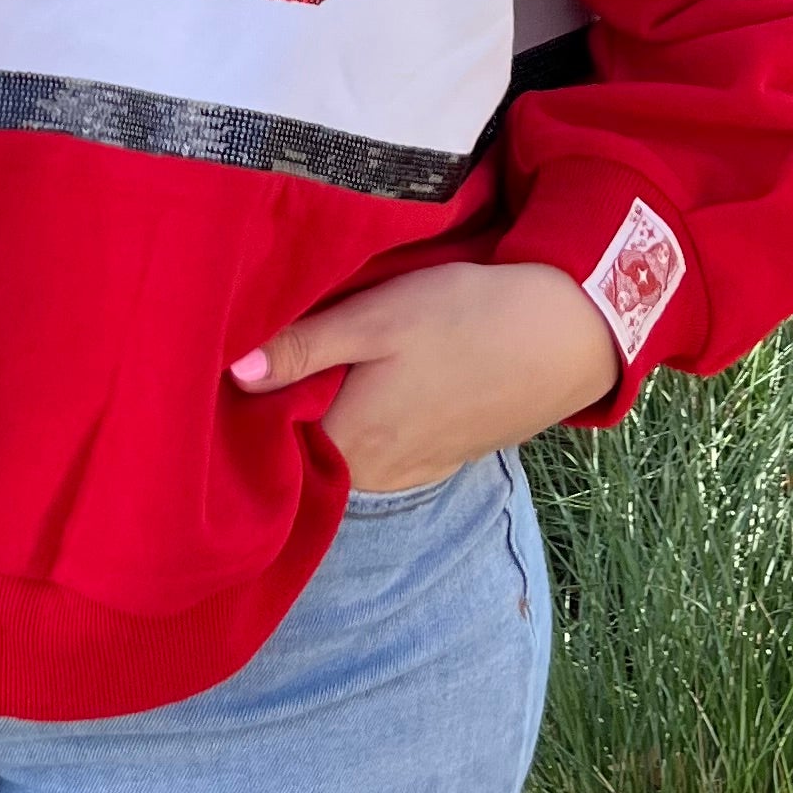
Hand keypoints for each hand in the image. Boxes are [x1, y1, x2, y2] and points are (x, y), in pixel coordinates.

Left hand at [229, 258, 619, 491]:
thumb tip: (233, 374)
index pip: (271, 448)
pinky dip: (364, 431)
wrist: (565, 335)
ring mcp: (414, 473)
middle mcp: (378, 475)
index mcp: (352, 442)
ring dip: (325, 424)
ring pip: (345, 457)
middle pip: (306, 455)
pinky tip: (367, 392)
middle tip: (267, 363)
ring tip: (312, 373)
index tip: (228, 378)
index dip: (245, 415)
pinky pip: (382, 457)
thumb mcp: (377, 318)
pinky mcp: (441, 460)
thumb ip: (304, 349)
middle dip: (281, 419)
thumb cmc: (465, 318)